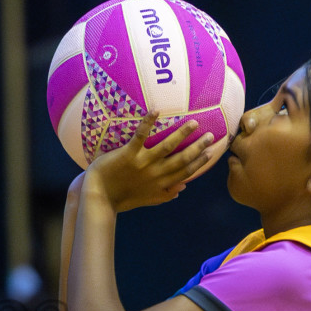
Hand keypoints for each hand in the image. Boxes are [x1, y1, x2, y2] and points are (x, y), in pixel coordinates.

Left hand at [84, 114, 216, 212]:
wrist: (99, 197)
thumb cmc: (122, 198)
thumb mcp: (147, 199)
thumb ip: (165, 194)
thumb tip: (183, 187)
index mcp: (161, 184)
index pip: (185, 172)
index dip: (199, 162)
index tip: (211, 152)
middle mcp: (155, 173)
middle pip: (182, 158)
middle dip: (198, 147)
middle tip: (211, 135)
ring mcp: (142, 163)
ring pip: (167, 146)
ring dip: (181, 134)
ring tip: (193, 122)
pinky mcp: (128, 155)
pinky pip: (140, 136)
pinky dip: (148, 123)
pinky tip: (156, 110)